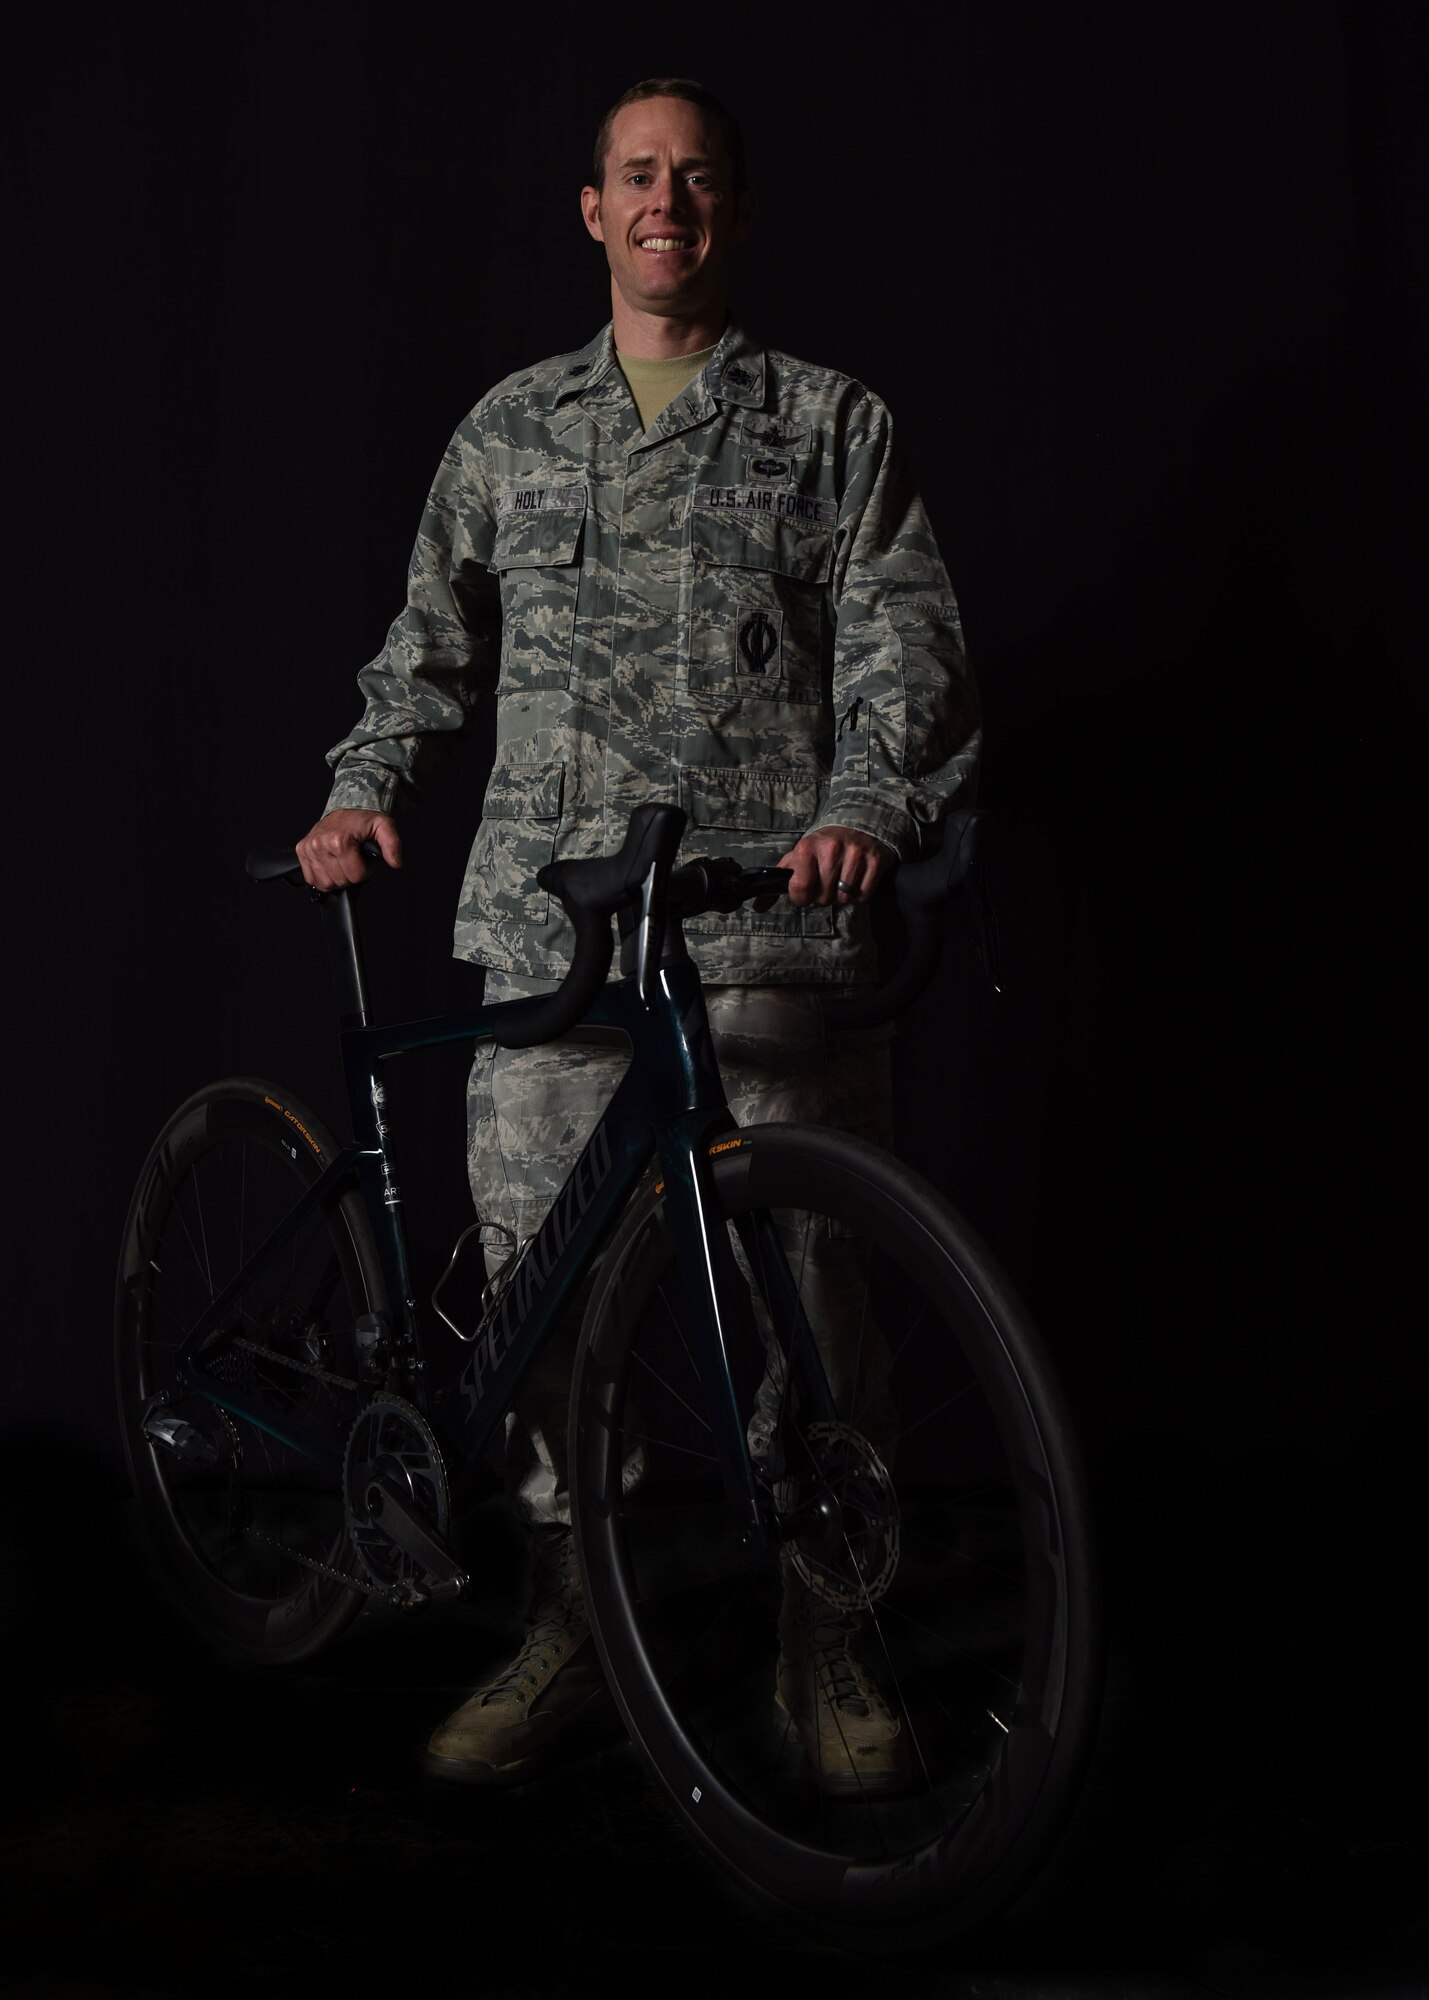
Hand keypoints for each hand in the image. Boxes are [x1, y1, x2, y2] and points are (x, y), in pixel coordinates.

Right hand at [295, 809, 401, 891]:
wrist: (346, 807)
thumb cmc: (363, 818)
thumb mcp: (384, 826)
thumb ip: (392, 844)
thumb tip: (395, 862)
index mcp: (339, 840)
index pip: (355, 876)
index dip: (365, 871)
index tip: (365, 859)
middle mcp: (320, 845)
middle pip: (340, 882)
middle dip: (351, 874)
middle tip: (355, 859)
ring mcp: (309, 848)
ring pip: (325, 884)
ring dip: (337, 877)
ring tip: (343, 862)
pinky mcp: (302, 850)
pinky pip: (311, 878)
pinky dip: (322, 876)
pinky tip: (331, 865)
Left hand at [758, 825, 895, 910]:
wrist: (858, 823)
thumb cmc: (823, 845)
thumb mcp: (798, 856)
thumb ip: (779, 881)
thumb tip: (758, 907)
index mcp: (807, 847)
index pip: (800, 889)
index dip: (801, 898)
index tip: (805, 892)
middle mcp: (831, 849)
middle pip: (823, 898)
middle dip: (823, 897)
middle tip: (827, 883)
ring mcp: (855, 854)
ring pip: (844, 899)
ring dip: (842, 896)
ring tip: (842, 881)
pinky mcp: (875, 861)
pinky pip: (864, 896)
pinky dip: (859, 895)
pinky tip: (856, 880)